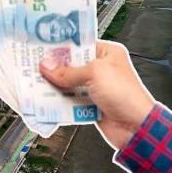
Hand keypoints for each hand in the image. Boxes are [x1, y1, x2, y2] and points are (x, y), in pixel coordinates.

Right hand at [39, 40, 154, 149]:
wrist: (136, 128)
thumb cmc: (126, 95)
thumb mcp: (95, 74)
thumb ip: (68, 71)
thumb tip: (48, 66)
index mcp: (107, 54)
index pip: (79, 45)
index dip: (61, 47)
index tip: (43, 47)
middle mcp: (101, 69)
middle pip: (70, 64)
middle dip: (54, 67)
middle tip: (35, 65)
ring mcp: (94, 87)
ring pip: (68, 83)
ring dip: (54, 85)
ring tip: (36, 82)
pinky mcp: (89, 104)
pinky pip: (69, 99)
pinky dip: (59, 100)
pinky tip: (47, 98)